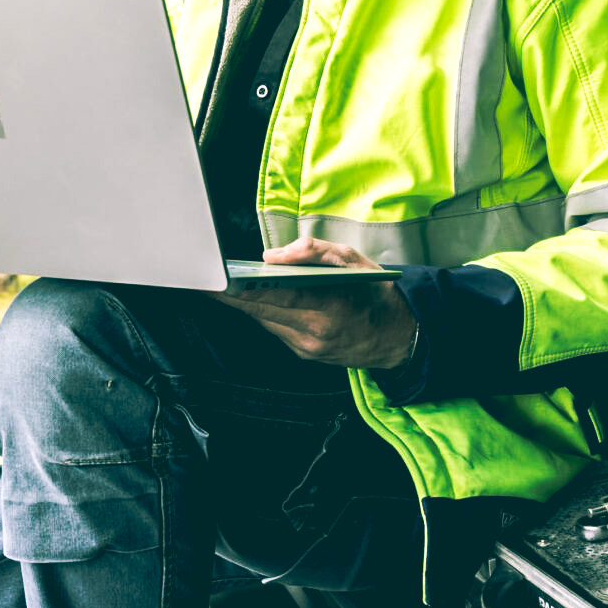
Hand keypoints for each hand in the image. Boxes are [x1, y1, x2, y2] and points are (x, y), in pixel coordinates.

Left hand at [211, 236, 417, 370]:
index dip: (240, 290)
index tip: (215, 282)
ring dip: (248, 304)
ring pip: (266, 321)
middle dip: (232, 297)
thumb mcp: (354, 260)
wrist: (399, 336)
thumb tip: (272, 257)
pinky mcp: (305, 355)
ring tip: (228, 285)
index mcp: (329, 306)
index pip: (273, 297)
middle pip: (260, 312)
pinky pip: (277, 329)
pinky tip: (260, 300)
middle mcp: (314, 333)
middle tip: (207, 281)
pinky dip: (268, 313)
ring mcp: (308, 348)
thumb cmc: (378, 293)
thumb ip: (313, 252)